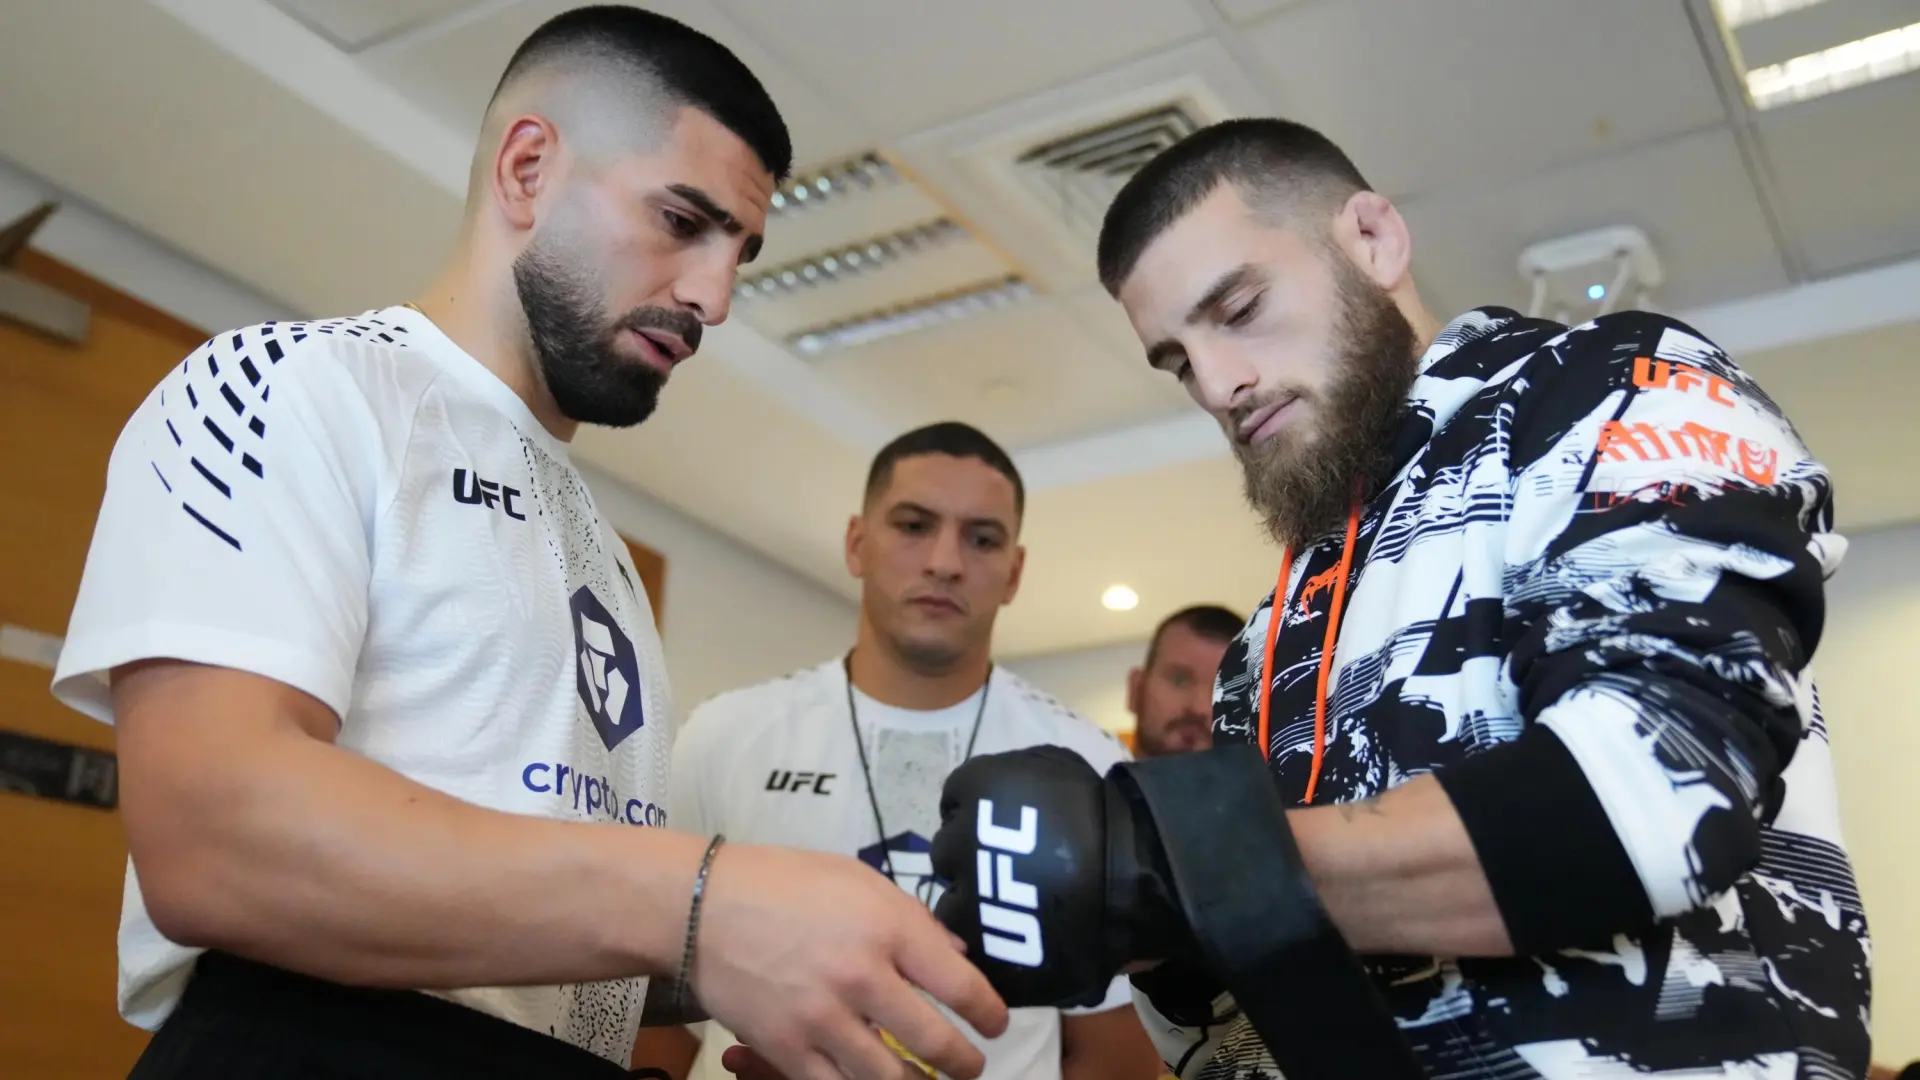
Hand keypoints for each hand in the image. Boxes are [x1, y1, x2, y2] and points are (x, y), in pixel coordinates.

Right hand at [690, 842, 1007, 1079]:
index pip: (961, 985)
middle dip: (965, 1063)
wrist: (702, 907)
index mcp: (887, 929)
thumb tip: (957, 955)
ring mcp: (822, 1020)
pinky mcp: (786, 1049)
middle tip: (971, 1065)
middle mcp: (861, 978)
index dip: (990, 1014)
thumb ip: (912, 918)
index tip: (996, 1023)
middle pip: (935, 1043)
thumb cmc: (783, 882)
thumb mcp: (858, 879)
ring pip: (891, 1079)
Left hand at [930, 747, 1189, 1008]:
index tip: (1005, 829)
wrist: (1134, 877)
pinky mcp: (981, 949)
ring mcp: (965, 900)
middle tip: (1012, 869)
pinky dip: (992, 944)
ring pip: (951, 906)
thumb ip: (1008, 779)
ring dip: (975, 905)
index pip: (955, 801)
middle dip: (973, 859)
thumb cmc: (1100, 813)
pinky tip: (1022, 938)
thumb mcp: (1052, 767)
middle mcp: (956, 842)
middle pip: (947, 853)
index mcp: (972, 791)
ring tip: (1018, 910)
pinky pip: (973, 949)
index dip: (979, 815)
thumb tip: (993, 799)